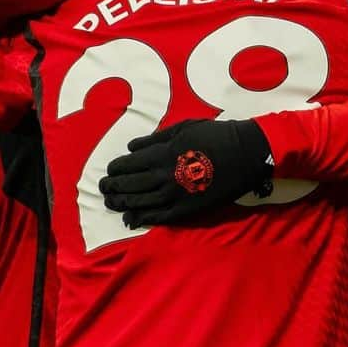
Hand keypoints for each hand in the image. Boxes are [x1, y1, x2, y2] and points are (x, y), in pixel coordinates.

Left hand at [100, 118, 272, 226]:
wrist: (244, 154)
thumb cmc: (214, 136)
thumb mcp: (182, 128)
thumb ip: (155, 139)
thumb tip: (131, 148)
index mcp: (161, 155)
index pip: (128, 165)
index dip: (115, 170)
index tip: (109, 171)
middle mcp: (163, 177)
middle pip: (129, 186)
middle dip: (113, 187)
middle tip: (103, 189)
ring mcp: (174, 196)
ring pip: (140, 203)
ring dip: (122, 203)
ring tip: (111, 203)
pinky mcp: (186, 209)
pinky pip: (159, 217)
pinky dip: (142, 218)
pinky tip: (131, 219)